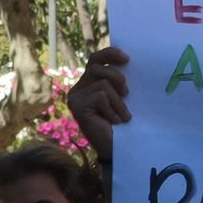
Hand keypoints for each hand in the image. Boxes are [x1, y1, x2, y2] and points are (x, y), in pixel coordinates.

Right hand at [68, 47, 130, 161]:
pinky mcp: (76, 106)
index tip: (128, 58)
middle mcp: (78, 88)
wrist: (117, 147)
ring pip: (103, 84)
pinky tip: (113, 121)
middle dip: (118, 77)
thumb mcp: (121, 96)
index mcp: (89, 82)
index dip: (110, 54)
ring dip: (118, 101)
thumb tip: (127, 61)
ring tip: (121, 116)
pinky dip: (112, 109)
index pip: (95, 59)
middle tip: (127, 93)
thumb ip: (118, 81)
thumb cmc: (121, 122)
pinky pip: (101, 97)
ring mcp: (75, 97)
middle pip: (98, 67)